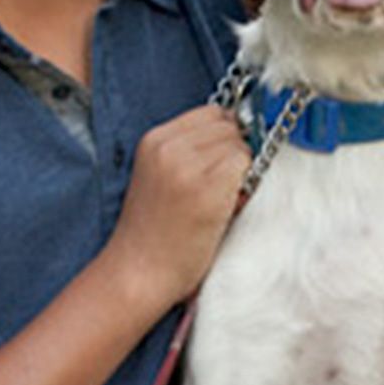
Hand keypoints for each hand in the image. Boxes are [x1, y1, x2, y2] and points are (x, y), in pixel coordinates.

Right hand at [107, 104, 251, 306]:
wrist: (137, 272)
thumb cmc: (152, 231)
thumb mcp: (158, 175)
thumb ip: (188, 151)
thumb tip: (237, 136)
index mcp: (154, 140)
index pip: (211, 112)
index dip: (224, 136)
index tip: (223, 159)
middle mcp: (169, 147)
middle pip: (228, 126)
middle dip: (234, 151)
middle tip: (222, 184)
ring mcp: (188, 167)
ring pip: (240, 145)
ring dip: (241, 169)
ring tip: (221, 198)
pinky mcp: (208, 190)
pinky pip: (245, 167)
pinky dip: (244, 185)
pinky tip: (226, 207)